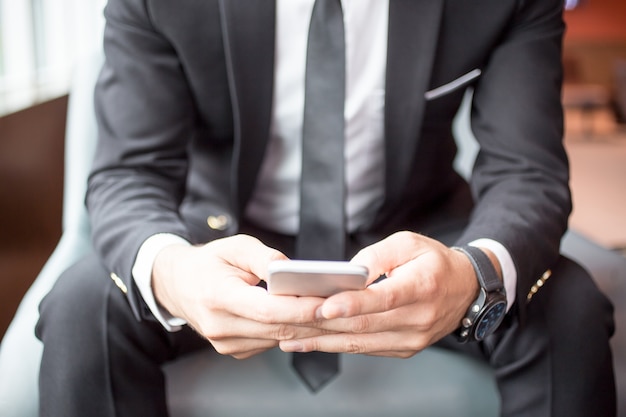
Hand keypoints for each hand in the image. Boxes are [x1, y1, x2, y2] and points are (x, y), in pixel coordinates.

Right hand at [152, 235, 328, 358]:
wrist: (177, 285)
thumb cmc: (209, 262)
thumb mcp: (235, 246)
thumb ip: (264, 257)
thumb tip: (291, 269)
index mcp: (217, 297)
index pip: (267, 310)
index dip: (300, 308)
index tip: (328, 303)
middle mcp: (219, 326)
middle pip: (278, 329)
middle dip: (314, 320)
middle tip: (344, 308)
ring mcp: (225, 343)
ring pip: (278, 339)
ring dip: (308, 327)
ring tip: (335, 312)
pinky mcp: (234, 350)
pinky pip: (270, 342)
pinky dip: (292, 331)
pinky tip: (309, 318)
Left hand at [279, 231, 487, 357]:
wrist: (465, 290)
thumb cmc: (434, 262)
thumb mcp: (409, 243)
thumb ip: (377, 255)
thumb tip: (347, 273)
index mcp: (422, 286)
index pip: (384, 298)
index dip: (353, 303)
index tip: (323, 305)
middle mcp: (419, 318)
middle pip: (364, 325)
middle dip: (322, 324)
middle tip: (288, 321)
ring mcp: (412, 339)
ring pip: (359, 342)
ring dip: (321, 341)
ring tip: (287, 337)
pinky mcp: (403, 349)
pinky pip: (364, 349)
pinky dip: (334, 346)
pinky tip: (309, 342)